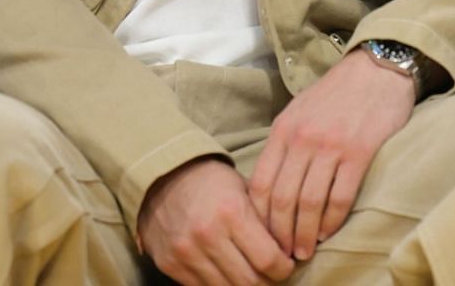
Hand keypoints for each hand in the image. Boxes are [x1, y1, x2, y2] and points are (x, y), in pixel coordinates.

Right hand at [140, 158, 293, 285]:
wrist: (164, 178)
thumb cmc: (214, 183)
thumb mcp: (246, 190)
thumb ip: (266, 220)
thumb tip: (290, 250)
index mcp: (232, 213)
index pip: (267, 259)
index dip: (284, 269)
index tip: (288, 265)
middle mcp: (207, 236)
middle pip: (248, 281)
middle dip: (268, 282)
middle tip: (274, 276)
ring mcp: (185, 253)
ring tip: (254, 277)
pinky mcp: (169, 265)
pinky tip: (230, 276)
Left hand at [248, 50, 414, 261]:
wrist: (378, 69)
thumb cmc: (338, 93)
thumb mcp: (299, 111)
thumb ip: (284, 144)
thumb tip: (271, 187)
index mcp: (283, 130)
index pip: (259, 185)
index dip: (259, 219)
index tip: (263, 237)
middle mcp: (302, 139)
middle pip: (282, 199)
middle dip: (280, 234)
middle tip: (283, 254)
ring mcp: (331, 145)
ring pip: (309, 203)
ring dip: (305, 234)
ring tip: (305, 251)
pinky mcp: (360, 152)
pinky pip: (340, 196)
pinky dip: (332, 221)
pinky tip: (329, 232)